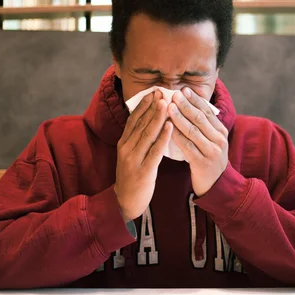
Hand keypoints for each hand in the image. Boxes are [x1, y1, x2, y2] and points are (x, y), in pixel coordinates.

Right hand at [114, 90, 172, 221]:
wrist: (125, 202)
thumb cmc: (132, 177)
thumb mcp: (131, 155)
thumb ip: (137, 139)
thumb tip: (148, 120)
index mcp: (123, 143)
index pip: (133, 119)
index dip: (143, 105)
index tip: (153, 92)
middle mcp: (126, 148)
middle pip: (140, 123)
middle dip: (152, 106)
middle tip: (162, 92)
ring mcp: (134, 159)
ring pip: (147, 134)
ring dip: (157, 117)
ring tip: (166, 104)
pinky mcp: (143, 170)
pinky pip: (155, 150)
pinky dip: (162, 137)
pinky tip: (170, 127)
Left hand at [168, 87, 228, 196]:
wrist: (216, 186)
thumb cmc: (209, 159)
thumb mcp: (211, 141)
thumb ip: (203, 126)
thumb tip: (188, 104)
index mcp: (221, 131)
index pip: (207, 111)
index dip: (195, 100)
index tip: (183, 89)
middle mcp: (219, 140)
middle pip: (200, 118)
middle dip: (186, 105)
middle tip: (173, 94)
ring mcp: (211, 151)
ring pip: (193, 131)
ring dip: (179, 118)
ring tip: (168, 107)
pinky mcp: (202, 163)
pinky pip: (187, 147)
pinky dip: (177, 136)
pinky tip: (167, 129)